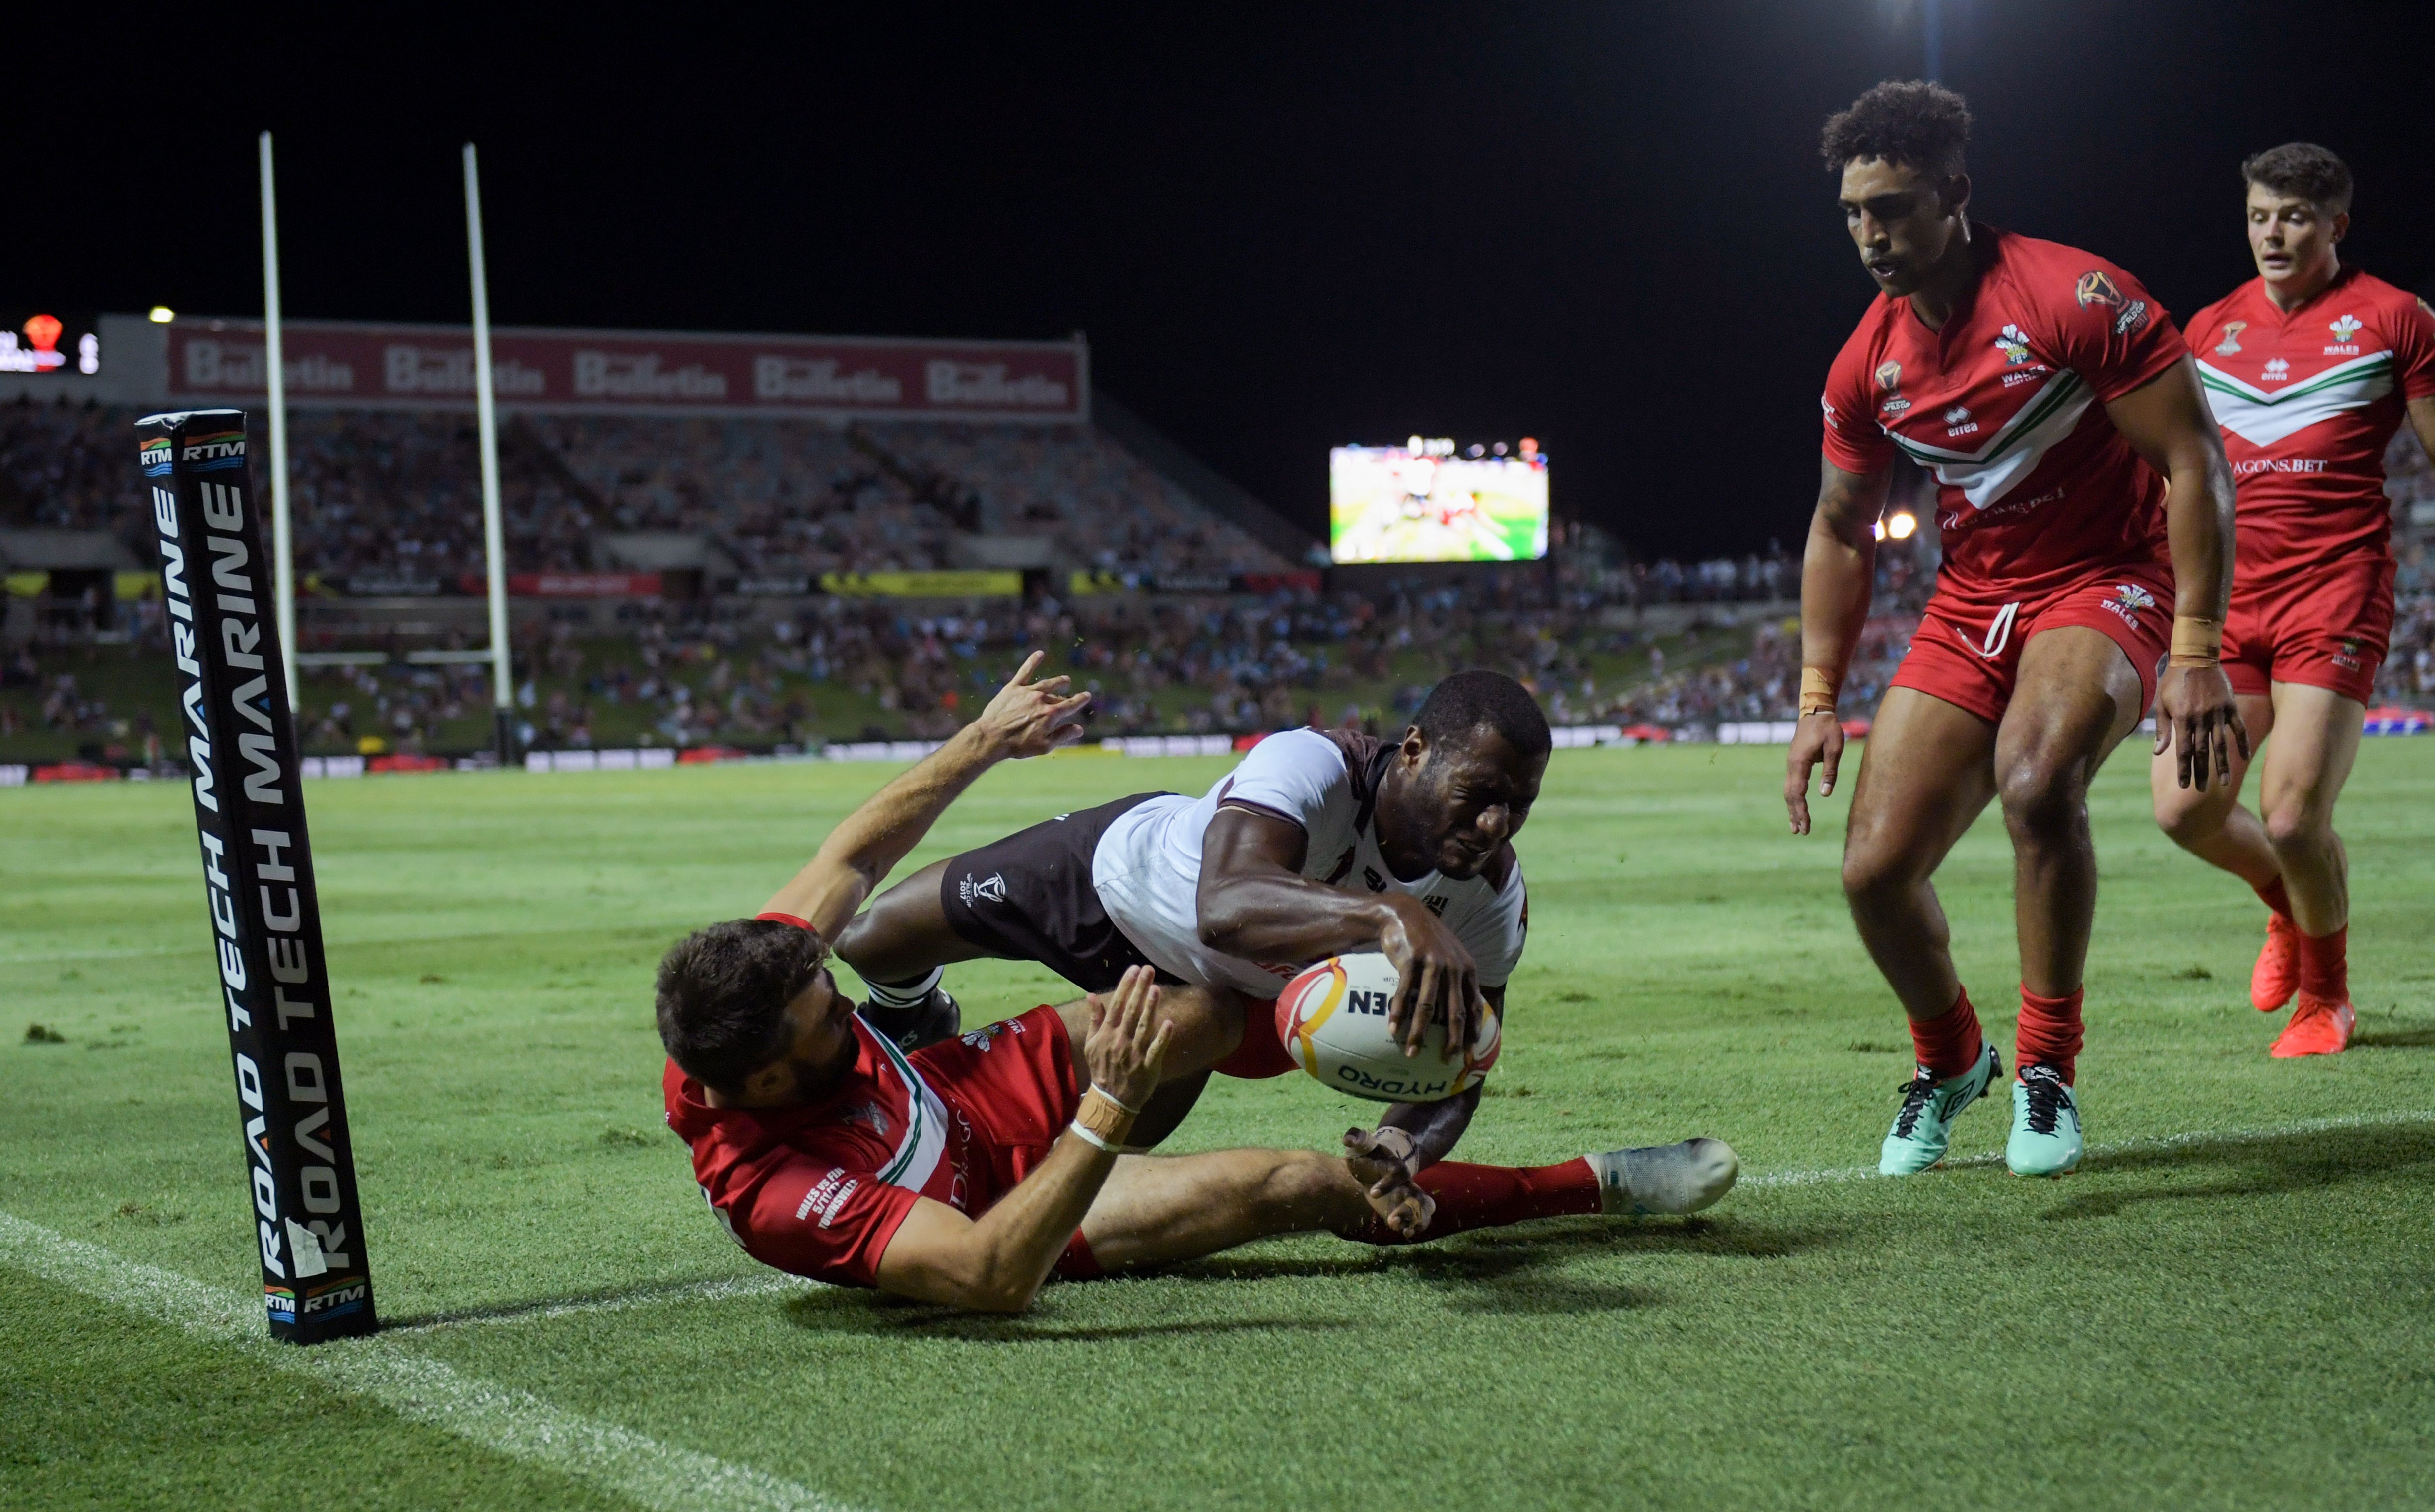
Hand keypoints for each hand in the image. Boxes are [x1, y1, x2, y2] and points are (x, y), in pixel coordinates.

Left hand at [973, 651, 1092, 759]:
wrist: (992, 737)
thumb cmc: (1018, 745)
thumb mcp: (1044, 746)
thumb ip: (1063, 735)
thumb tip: (1080, 728)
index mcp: (1051, 714)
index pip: (1071, 705)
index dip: (1080, 700)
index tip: (1087, 695)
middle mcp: (1041, 699)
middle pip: (1058, 696)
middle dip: (1065, 696)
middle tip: (1069, 696)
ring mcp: (1027, 692)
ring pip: (1046, 684)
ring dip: (1057, 681)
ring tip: (1064, 680)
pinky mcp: (1013, 688)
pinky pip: (1024, 671)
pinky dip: (1033, 661)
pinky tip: (1040, 653)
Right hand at [1083, 965, 1172, 1112]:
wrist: (1110, 1099)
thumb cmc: (1101, 1069)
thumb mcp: (1091, 1044)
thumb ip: (1094, 1019)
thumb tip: (1090, 995)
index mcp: (1107, 1034)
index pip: (1117, 1005)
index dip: (1126, 986)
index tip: (1133, 969)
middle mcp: (1120, 1041)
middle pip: (1132, 1011)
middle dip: (1140, 988)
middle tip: (1148, 969)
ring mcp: (1135, 1053)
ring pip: (1143, 1026)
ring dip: (1150, 1007)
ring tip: (1156, 988)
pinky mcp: (1148, 1066)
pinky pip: (1156, 1049)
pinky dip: (1162, 1037)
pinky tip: (1169, 1023)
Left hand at [1343, 1126, 1433, 1236]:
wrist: (1377, 1166)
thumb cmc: (1368, 1156)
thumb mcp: (1362, 1147)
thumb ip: (1356, 1139)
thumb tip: (1348, 1139)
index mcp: (1396, 1167)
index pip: (1397, 1173)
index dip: (1387, 1183)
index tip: (1372, 1194)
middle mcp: (1407, 1182)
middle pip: (1415, 1195)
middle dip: (1407, 1209)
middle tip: (1392, 1221)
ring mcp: (1409, 1197)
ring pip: (1422, 1209)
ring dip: (1415, 1220)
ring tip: (1403, 1230)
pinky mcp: (1405, 1209)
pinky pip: (1418, 1218)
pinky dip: (1415, 1226)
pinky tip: (1406, 1234)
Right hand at [1375, 895, 1481, 1060]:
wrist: (1405, 913)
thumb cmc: (1428, 940)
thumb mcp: (1451, 956)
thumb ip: (1458, 980)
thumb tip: (1461, 1013)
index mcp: (1467, 969)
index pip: (1474, 1006)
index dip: (1473, 1032)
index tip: (1469, 1054)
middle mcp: (1453, 968)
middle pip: (1455, 1012)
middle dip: (1451, 1040)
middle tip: (1445, 1061)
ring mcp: (1432, 963)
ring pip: (1428, 1007)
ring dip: (1419, 1033)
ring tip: (1411, 1052)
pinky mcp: (1411, 960)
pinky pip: (1404, 993)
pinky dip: (1399, 1013)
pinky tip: (1392, 1029)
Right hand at [1784, 710, 1844, 835]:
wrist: (1816, 710)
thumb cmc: (1828, 728)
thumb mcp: (1834, 749)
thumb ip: (1829, 771)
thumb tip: (1824, 795)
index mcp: (1800, 763)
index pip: (1798, 792)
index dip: (1801, 810)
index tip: (1806, 825)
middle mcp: (1791, 765)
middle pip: (1790, 795)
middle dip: (1796, 814)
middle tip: (1801, 832)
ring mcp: (1791, 764)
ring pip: (1788, 791)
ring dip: (1792, 809)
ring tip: (1796, 827)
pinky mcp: (1794, 763)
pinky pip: (1791, 785)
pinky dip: (1793, 799)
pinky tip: (1796, 808)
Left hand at [2154, 663, 2248, 790]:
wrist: (2195, 657)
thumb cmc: (2173, 681)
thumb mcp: (2161, 703)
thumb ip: (2163, 729)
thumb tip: (2158, 753)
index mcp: (2182, 719)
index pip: (2182, 751)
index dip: (2184, 769)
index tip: (2184, 785)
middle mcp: (2200, 719)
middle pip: (2201, 752)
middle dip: (2201, 773)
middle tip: (2202, 791)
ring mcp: (2217, 713)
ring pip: (2221, 744)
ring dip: (2222, 764)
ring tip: (2223, 783)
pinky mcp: (2230, 706)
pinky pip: (2239, 728)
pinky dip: (2242, 743)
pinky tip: (2244, 758)